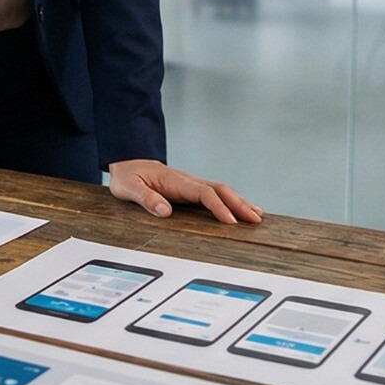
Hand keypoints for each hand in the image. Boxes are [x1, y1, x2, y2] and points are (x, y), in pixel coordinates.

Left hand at [108, 159, 261, 223]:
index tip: (230, 222)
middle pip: (220, 190)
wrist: (127, 161)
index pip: (204, 194)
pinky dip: (231, 201)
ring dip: (239, 202)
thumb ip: (146, 199)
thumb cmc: (128, 176)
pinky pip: (215, 194)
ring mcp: (191, 183)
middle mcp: (188, 181)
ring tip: (257, 216)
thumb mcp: (129, 188)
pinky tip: (241, 209)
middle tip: (255, 220)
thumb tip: (165, 212)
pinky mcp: (191, 188)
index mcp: (176, 182)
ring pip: (221, 190)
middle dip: (239, 204)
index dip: (219, 207)